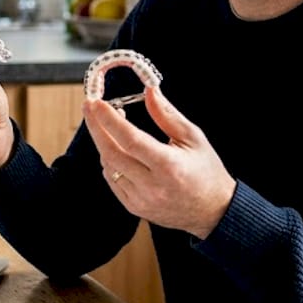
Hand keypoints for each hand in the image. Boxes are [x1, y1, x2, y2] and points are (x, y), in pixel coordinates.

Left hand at [82, 86, 235, 237]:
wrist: (213, 211)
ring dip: (104, 143)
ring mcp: (141, 200)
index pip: (131, 140)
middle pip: (111, 153)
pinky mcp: (134, 208)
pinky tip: (118, 149)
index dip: (110, 120)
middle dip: (96, 127)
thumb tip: (149, 91)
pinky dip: (110, 161)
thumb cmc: (206, 171)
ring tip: (110, 125)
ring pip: (108, 166)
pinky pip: (112, 180)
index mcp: (170, 167)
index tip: (97, 103)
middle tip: (89, 107)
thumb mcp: (193, 138)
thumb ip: (167, 115)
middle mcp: (152, 186)